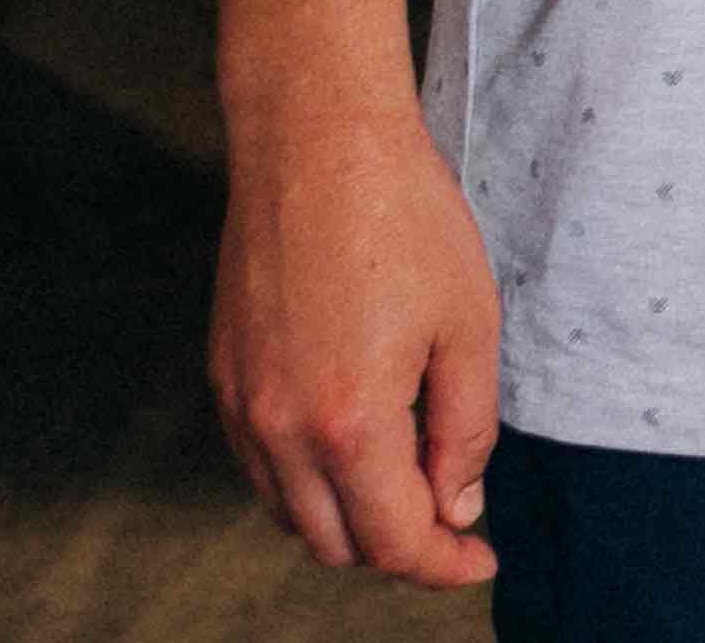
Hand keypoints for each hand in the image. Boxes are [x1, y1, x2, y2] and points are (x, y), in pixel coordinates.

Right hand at [208, 93, 502, 584]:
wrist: (316, 141)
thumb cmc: (405, 218)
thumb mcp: (468, 322)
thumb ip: (466, 428)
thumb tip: (458, 507)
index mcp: (348, 423)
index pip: (394, 540)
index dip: (443, 564)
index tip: (481, 559)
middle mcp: (280, 431)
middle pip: (336, 543)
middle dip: (397, 544)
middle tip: (452, 512)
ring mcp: (242, 407)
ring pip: (292, 513)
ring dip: (349, 516)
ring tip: (409, 476)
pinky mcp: (223, 378)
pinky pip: (262, 466)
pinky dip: (307, 479)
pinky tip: (353, 438)